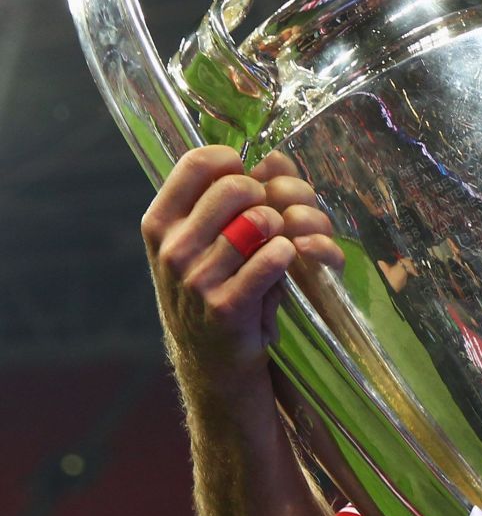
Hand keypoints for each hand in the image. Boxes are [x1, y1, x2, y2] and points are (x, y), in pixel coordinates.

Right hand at [142, 146, 342, 393]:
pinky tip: (283, 260)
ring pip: (258, 221)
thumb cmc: (212, 289)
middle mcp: (171, 247)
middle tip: (272, 216)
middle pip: (235, 187)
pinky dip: (286, 254)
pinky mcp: (225, 306)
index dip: (238, 163)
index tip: (251, 179)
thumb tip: (266, 155)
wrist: (211, 360)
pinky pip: (270, 260)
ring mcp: (195, 278)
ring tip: (278, 243)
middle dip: (267, 196)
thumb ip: (216, 202)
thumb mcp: (196, 243)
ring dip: (282, 228)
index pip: (198, 162)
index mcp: (160, 222)